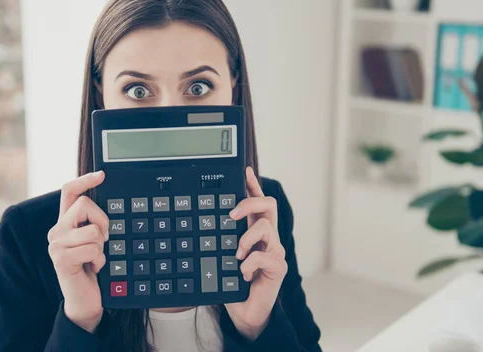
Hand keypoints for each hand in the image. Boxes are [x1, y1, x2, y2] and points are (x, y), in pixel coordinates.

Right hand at [47, 171, 108, 332]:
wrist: (85, 300)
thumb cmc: (91, 269)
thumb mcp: (94, 241)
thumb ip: (94, 223)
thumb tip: (110, 204)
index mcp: (65, 223)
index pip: (69, 191)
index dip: (85, 180)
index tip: (101, 175)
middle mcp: (57, 230)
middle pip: (85, 204)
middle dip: (102, 221)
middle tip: (102, 241)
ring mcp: (56, 244)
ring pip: (93, 230)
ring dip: (102, 247)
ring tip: (95, 259)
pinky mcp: (61, 258)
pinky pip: (92, 248)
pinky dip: (99, 260)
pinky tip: (92, 269)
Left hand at [224, 167, 287, 340]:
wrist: (245, 311)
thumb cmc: (234, 281)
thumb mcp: (223, 255)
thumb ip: (221, 238)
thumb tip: (204, 222)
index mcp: (254, 230)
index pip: (257, 201)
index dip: (253, 184)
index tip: (245, 170)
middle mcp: (267, 236)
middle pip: (268, 204)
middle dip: (249, 202)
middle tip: (231, 215)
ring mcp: (275, 250)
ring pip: (265, 227)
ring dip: (245, 239)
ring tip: (236, 255)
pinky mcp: (279, 266)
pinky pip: (264, 255)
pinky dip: (248, 265)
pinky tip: (243, 275)